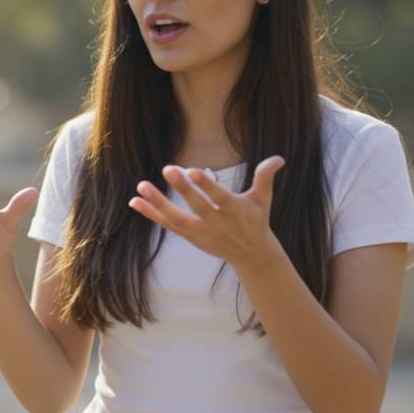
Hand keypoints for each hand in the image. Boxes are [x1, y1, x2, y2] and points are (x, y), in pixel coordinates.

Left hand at [128, 157, 285, 269]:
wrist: (251, 254)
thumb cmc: (256, 220)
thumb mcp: (263, 200)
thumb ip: (265, 177)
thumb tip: (279, 158)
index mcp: (235, 211)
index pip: (220, 197)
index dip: (207, 185)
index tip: (193, 170)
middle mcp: (217, 223)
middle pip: (197, 207)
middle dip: (182, 189)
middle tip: (167, 168)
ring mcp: (202, 232)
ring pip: (177, 219)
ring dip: (157, 204)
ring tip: (141, 186)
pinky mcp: (191, 237)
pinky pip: (168, 225)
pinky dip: (151, 214)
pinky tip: (135, 202)